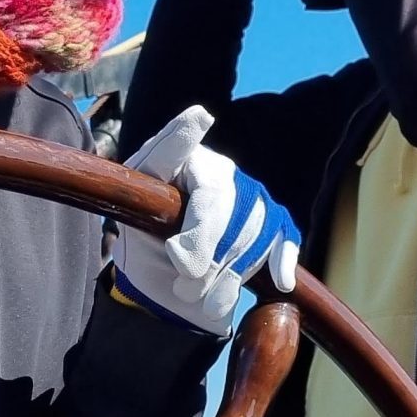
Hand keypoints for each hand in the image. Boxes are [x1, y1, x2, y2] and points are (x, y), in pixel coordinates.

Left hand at [114, 106, 299, 334]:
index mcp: (167, 164)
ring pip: (250, 226)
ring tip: (197, 298)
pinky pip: (283, 235)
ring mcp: (246, 191)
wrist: (170, 282)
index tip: (198, 118)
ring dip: (227, 273)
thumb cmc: (145, 248)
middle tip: (183, 287)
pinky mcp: (270, 220)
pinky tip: (279, 280)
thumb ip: (152, 236)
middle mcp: (212, 168)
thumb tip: (186, 257)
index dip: (184, 134)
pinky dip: (279, 259)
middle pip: (219, 200)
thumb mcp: (134, 238)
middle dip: (204, 251)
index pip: (172, 149)